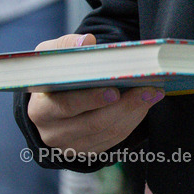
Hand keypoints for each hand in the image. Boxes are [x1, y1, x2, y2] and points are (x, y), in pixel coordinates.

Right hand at [27, 34, 164, 156]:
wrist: (52, 101)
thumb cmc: (54, 75)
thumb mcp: (51, 57)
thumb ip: (66, 46)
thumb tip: (86, 41)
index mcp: (41, 110)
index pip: (66, 107)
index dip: (91, 99)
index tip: (115, 90)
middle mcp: (53, 133)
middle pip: (93, 124)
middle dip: (124, 105)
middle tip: (147, 89)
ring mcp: (72, 145)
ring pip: (109, 133)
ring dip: (134, 112)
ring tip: (153, 93)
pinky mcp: (89, 151)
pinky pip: (115, 140)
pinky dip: (133, 120)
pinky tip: (146, 104)